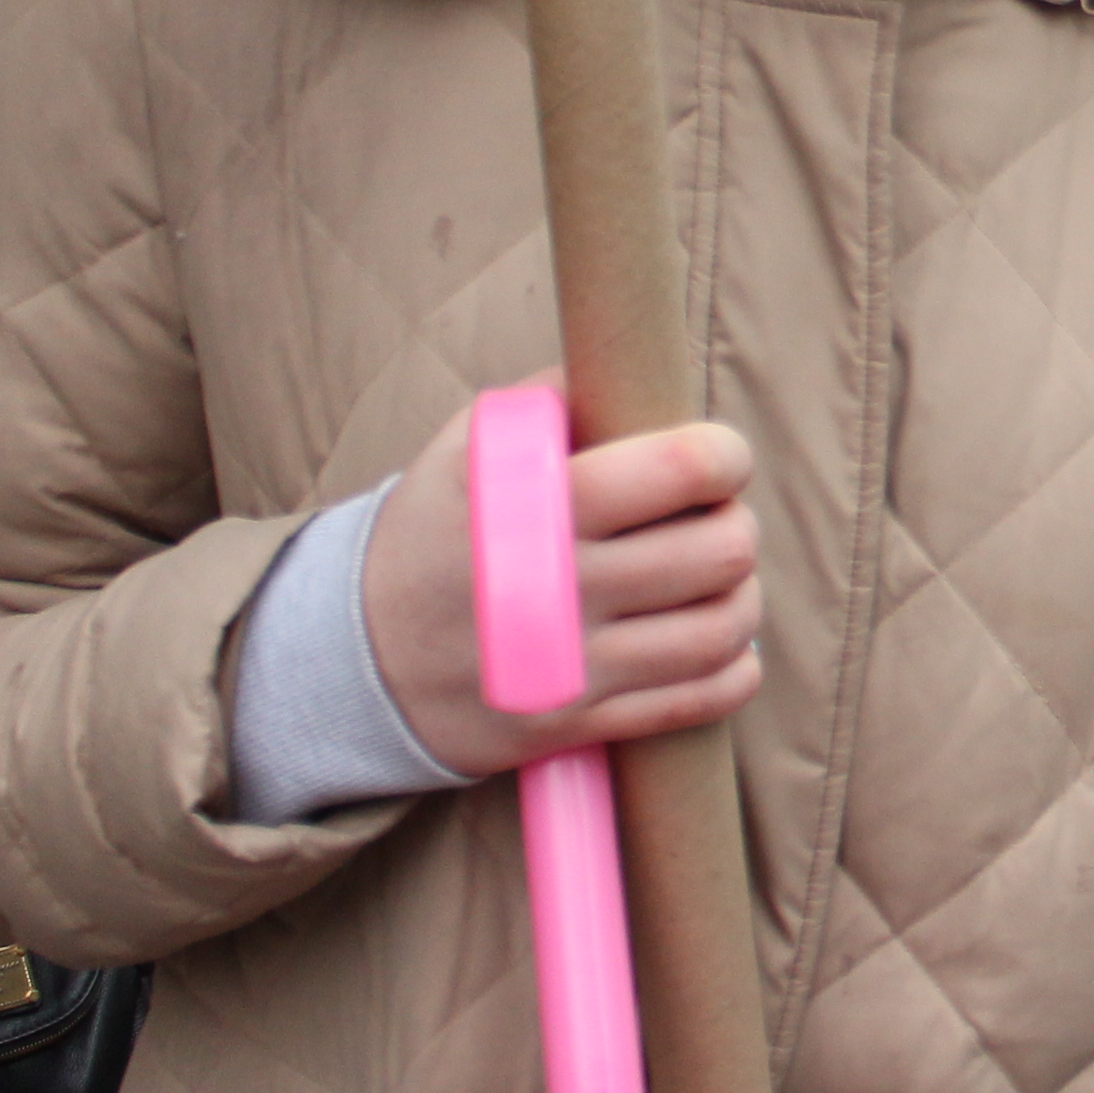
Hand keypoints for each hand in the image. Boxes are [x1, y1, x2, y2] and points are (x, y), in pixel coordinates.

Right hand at [358, 392, 764, 780]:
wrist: (352, 658)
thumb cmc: (430, 534)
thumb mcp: (467, 452)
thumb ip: (552, 403)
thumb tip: (631, 366)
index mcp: (535, 507)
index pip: (677, 469)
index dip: (723, 456)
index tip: (721, 458)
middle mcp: (556, 589)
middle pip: (718, 552)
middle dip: (735, 525)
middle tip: (716, 520)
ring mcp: (568, 666)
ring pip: (720, 630)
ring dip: (741, 598)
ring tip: (720, 581)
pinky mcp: (575, 726)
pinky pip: (698, 702)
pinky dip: (734, 671)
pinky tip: (723, 645)